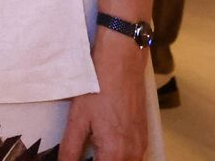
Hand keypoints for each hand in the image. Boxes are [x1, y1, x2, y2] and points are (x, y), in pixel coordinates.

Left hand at [59, 37, 147, 159]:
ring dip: (110, 159)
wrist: (121, 64)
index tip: (75, 159)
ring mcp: (142, 145)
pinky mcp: (144, 135)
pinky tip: (106, 147)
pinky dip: (120, 157)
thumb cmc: (98, 88)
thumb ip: (70, 148)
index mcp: (115, 152)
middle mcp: (134, 153)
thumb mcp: (78, 119)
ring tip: (93, 151)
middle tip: (84, 152)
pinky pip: (134, 157)